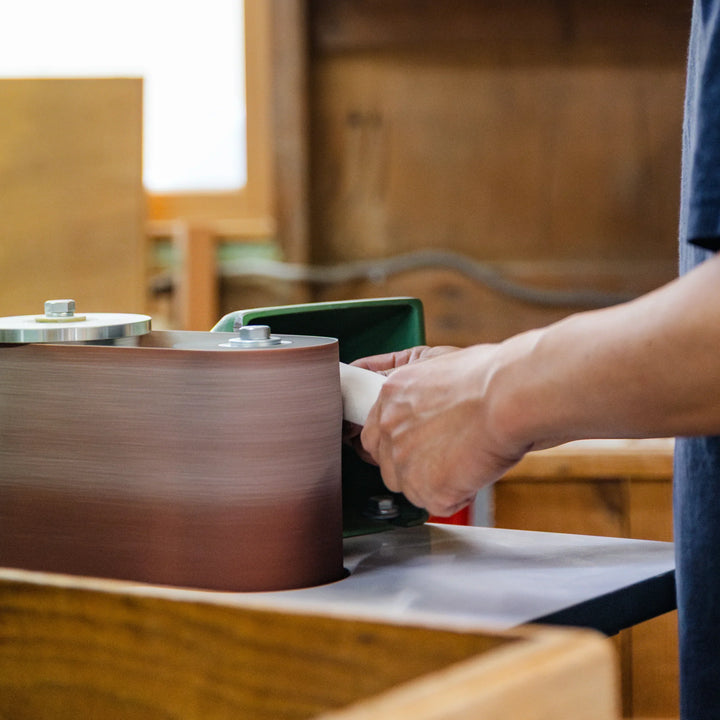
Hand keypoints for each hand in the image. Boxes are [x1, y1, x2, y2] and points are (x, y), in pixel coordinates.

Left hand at [358, 343, 530, 515]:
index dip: (394, 442)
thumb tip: (400, 389)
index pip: (373, 431)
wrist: (511, 397)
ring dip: (434, 481)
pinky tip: (476, 471)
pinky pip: (437, 504)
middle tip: (445, 454)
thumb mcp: (437, 360)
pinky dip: (459, 495)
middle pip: (385, 463)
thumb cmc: (490, 377)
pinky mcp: (426, 489)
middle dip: (411, 464)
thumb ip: (411, 383)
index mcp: (390, 395)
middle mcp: (388, 428)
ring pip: (409, 487)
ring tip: (466, 459)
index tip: (412, 444)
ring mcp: (404, 462)